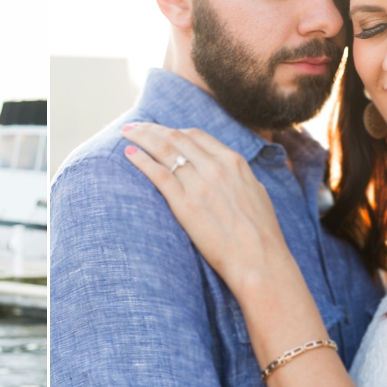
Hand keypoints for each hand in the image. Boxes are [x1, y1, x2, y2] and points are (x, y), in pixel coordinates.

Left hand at [121, 122, 289, 294]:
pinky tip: (129, 154)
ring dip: (141, 137)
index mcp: (233, 162)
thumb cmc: (261, 233)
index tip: (159, 131)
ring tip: (126, 133)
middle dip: (151, 128)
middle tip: (133, 126)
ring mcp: (199, 185)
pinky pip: (158, 174)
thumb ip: (239, 178)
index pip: (195, 135)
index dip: (173, 130)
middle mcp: (215, 167)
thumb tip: (231, 173)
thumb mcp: (256, 193)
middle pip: (175, 137)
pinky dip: (141, 160)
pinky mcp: (185, 205)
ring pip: (163, 149)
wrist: (260, 260)